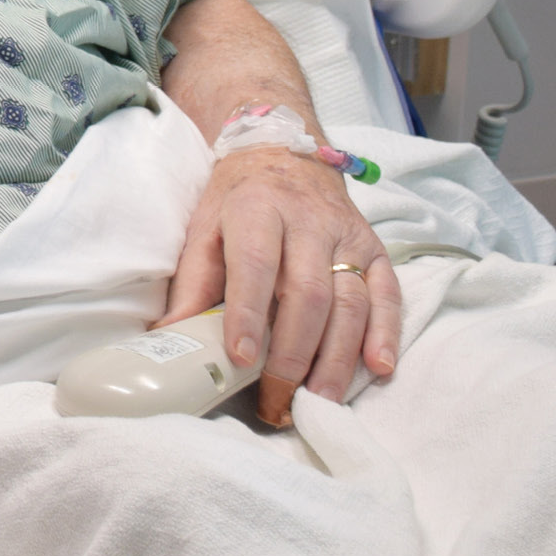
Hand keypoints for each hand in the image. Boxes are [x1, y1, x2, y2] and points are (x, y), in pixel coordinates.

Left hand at [166, 146, 399, 408]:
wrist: (285, 154)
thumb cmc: (236, 201)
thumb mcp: (203, 227)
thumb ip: (192, 282)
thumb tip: (168, 337)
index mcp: (256, 209)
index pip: (255, 265)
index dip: (248, 314)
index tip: (240, 359)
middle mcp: (308, 222)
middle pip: (307, 294)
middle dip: (293, 354)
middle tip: (278, 399)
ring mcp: (347, 237)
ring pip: (350, 302)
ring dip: (337, 357)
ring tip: (320, 400)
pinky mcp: (376, 250)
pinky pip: (387, 294)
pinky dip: (385, 333)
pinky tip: (377, 368)